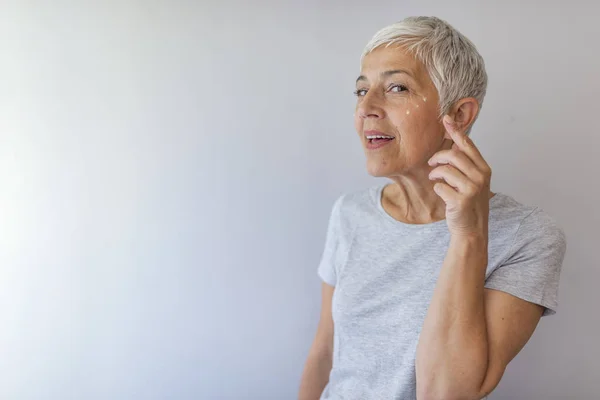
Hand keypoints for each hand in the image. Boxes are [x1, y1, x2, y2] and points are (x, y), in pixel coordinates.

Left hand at [428, 116, 491, 237]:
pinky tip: (442, 194)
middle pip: (453, 155)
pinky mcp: (461, 200)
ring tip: (436, 179)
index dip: (456, 131)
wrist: (471, 228)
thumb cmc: (468, 201)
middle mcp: (481, 176)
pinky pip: (440, 186)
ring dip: (435, 174)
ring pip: (445, 170)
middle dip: (437, 157)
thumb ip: (464, 163)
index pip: (467, 145)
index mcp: (484, 168)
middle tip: (431, 163)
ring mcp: (472, 188)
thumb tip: (451, 143)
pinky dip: (437, 188)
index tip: (446, 118)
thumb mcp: (472, 180)